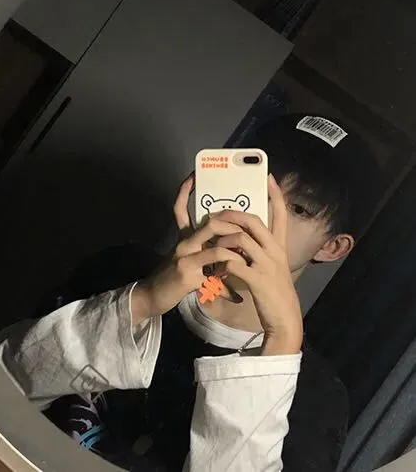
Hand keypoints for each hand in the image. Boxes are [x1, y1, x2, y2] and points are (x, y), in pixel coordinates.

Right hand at [132, 174, 244, 323]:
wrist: (152, 296)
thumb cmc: (173, 279)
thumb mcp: (189, 262)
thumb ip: (208, 256)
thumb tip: (231, 254)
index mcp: (184, 237)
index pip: (181, 208)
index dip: (185, 191)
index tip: (193, 176)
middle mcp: (184, 243)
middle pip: (210, 224)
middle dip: (234, 225)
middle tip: (250, 227)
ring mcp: (185, 257)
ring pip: (217, 246)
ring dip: (237, 251)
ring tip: (249, 257)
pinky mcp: (187, 273)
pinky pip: (215, 271)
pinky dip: (230, 276)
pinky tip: (239, 288)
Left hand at [214, 175, 302, 354]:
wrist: (284, 319)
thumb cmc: (275, 292)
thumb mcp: (272, 267)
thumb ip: (259, 251)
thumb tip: (240, 239)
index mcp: (279, 247)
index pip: (280, 215)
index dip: (275, 195)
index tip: (268, 177)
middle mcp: (275, 251)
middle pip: (254, 222)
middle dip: (232, 215)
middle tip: (217, 215)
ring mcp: (267, 265)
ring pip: (240, 239)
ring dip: (222, 240)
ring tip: (213, 245)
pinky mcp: (258, 280)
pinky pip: (234, 263)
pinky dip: (222, 264)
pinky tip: (218, 270)